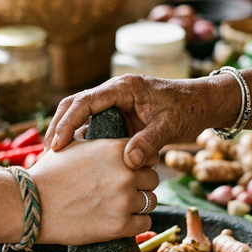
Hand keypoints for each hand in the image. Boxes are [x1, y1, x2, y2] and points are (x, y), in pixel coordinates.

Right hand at [29, 138, 158, 244]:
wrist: (31, 205)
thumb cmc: (47, 174)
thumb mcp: (69, 145)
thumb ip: (88, 136)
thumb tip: (91, 127)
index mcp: (116, 150)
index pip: (147, 154)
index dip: (140, 162)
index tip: (133, 170)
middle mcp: (125, 173)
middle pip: (152, 178)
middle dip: (141, 184)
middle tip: (126, 190)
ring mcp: (124, 200)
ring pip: (151, 201)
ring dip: (140, 204)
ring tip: (123, 206)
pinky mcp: (120, 225)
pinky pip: (144, 223)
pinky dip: (136, 223)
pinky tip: (124, 221)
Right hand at [44, 75, 224, 168]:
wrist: (204, 104)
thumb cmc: (189, 109)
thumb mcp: (170, 126)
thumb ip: (149, 142)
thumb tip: (128, 163)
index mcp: (123, 88)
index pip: (85, 101)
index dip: (67, 122)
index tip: (57, 144)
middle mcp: (115, 94)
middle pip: (75, 107)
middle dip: (59, 127)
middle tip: (47, 153)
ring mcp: (116, 106)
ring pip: (83, 118)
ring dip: (68, 135)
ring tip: (55, 160)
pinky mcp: (120, 119)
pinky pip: (96, 129)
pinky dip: (84, 142)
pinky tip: (77, 161)